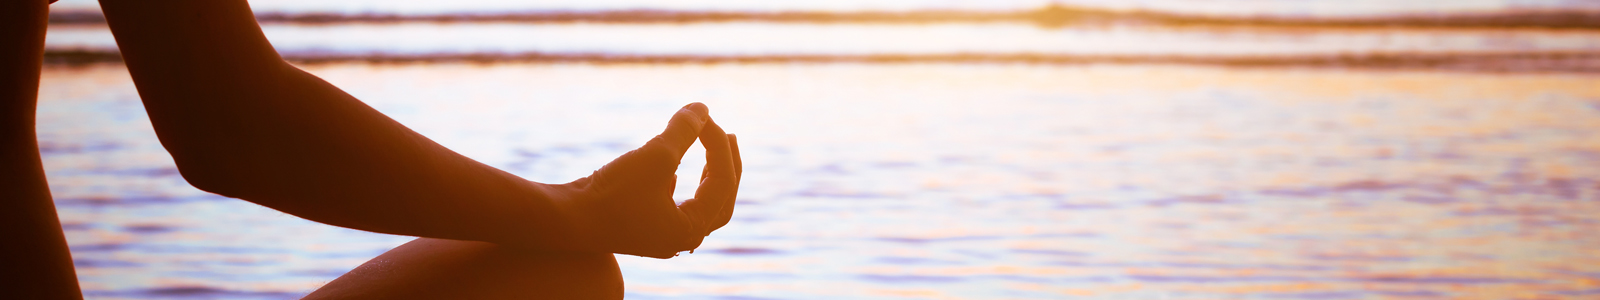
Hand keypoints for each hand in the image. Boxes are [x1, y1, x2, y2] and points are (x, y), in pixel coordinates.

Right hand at [557, 103, 741, 258]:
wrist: (561, 220)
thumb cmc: (610, 192)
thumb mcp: (654, 156)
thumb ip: (683, 131)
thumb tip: (702, 108)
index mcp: (690, 230)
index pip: (721, 182)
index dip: (718, 145)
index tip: (705, 116)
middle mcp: (679, 239)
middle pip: (719, 200)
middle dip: (725, 165)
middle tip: (727, 135)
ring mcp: (660, 235)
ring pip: (697, 204)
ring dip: (706, 174)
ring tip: (710, 146)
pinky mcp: (640, 226)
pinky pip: (673, 206)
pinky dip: (680, 185)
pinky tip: (673, 172)